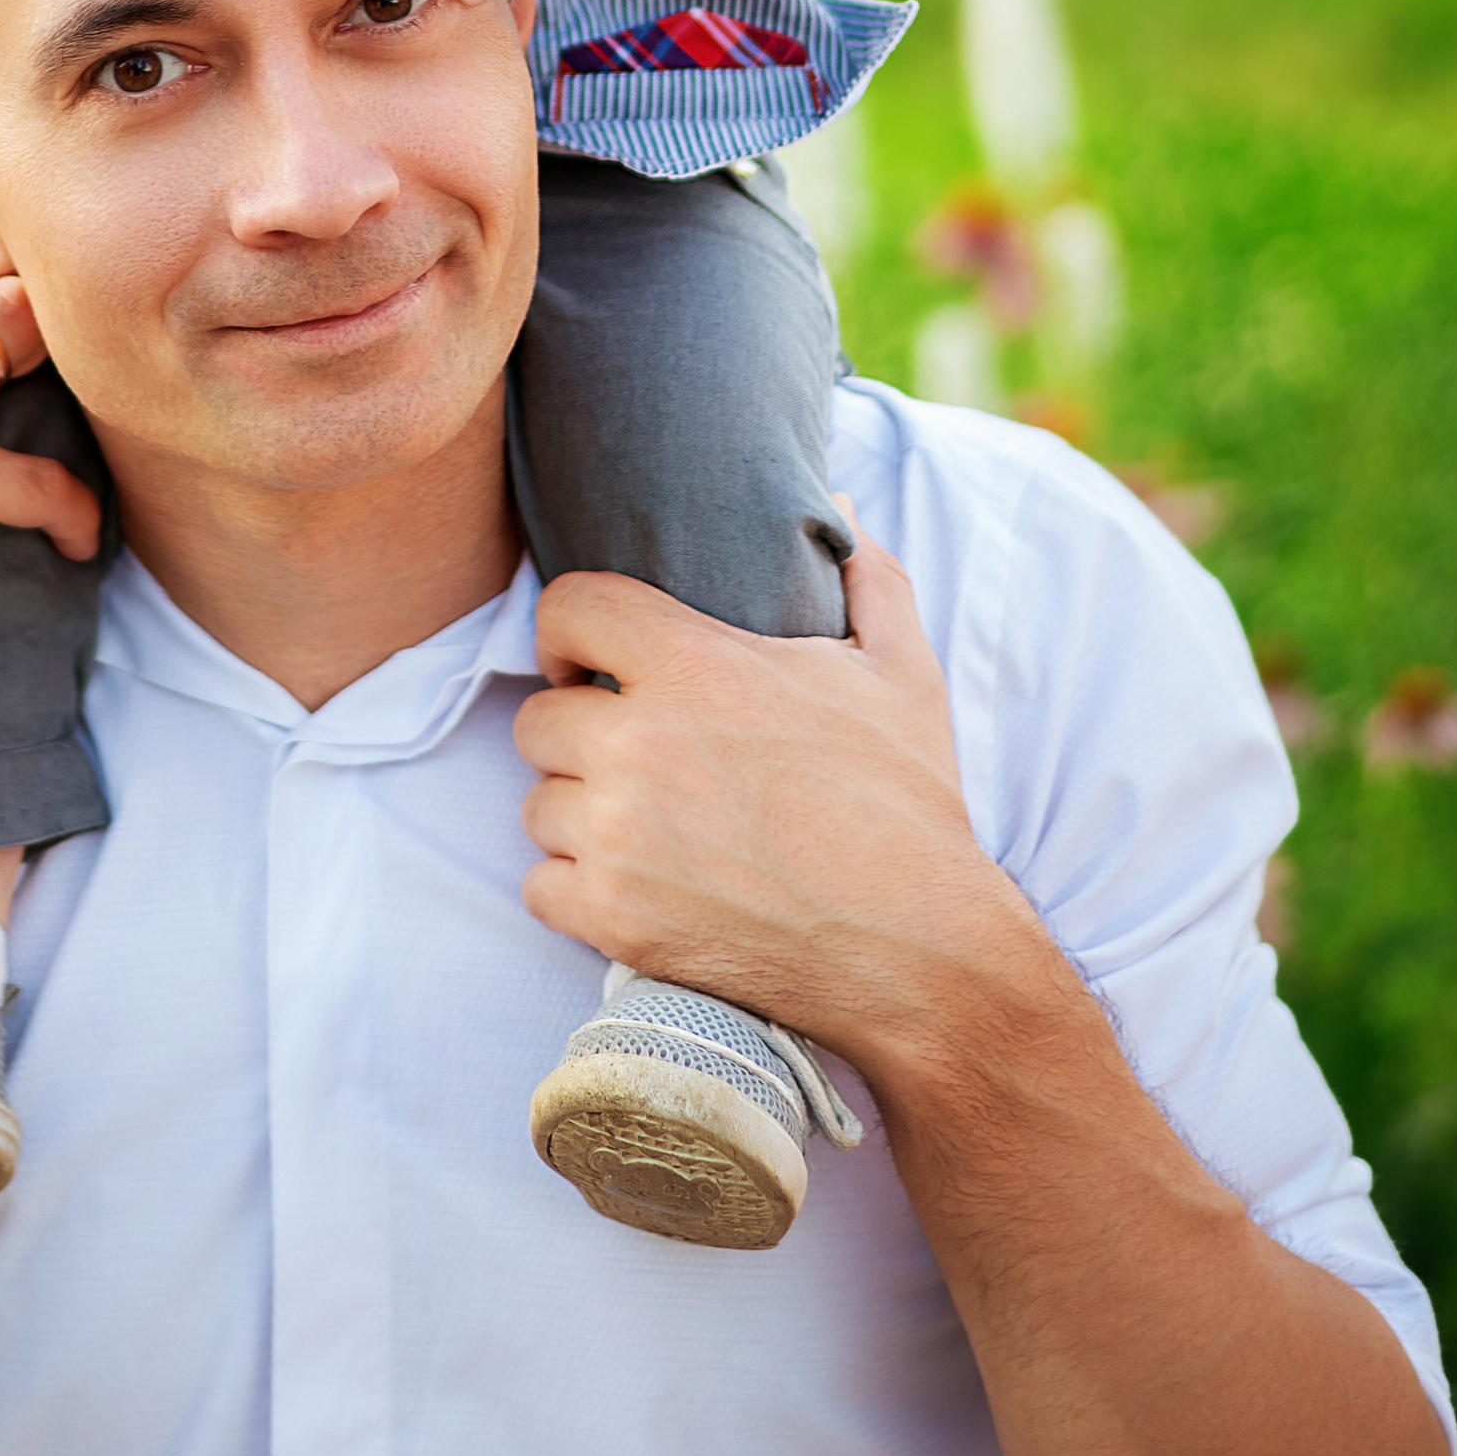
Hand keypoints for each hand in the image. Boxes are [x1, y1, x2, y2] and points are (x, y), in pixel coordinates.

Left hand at [514, 534, 1035, 1079]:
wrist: (921, 950)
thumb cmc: (911, 804)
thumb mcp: (903, 671)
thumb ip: (865, 574)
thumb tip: (834, 505)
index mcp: (700, 665)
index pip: (568, 606)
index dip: (568, 631)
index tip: (590, 662)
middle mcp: (644, 745)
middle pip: (538, 719)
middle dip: (578, 736)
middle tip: (629, 759)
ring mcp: (622, 836)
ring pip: (536, 807)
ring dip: (578, 816)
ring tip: (640, 828)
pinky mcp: (614, 918)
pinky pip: (539, 887)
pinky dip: (575, 891)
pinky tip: (632, 888)